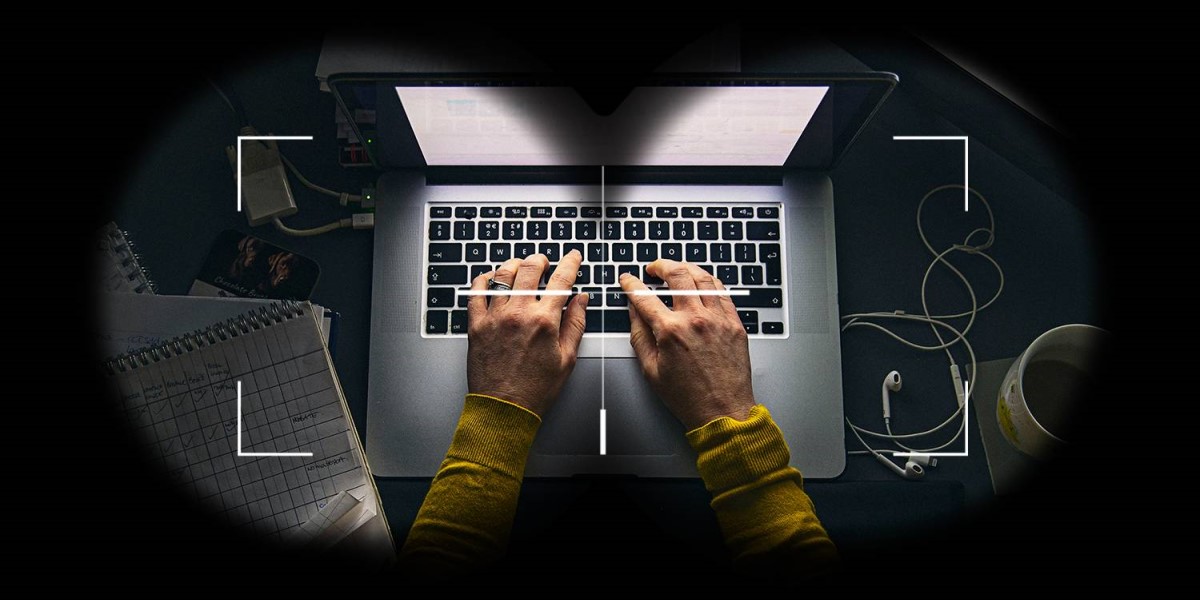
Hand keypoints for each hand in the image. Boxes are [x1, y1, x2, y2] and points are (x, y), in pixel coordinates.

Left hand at [466, 250, 587, 415]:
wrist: (504, 409)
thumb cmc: (535, 389)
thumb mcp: (567, 358)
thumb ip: (576, 324)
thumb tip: (581, 300)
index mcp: (544, 321)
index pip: (561, 280)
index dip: (570, 263)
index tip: (573, 257)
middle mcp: (518, 314)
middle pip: (529, 268)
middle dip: (540, 259)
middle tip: (544, 261)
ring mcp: (494, 317)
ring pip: (502, 274)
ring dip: (514, 264)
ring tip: (519, 266)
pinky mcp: (476, 325)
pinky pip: (475, 292)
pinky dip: (483, 280)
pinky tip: (490, 279)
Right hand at [619, 260, 754, 429]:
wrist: (722, 412)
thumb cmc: (687, 397)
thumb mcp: (651, 369)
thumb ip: (639, 334)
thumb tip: (634, 311)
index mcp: (671, 332)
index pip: (645, 297)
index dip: (632, 284)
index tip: (628, 280)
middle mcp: (696, 320)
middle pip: (677, 275)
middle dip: (661, 265)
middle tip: (654, 268)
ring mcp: (719, 319)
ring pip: (703, 277)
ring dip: (687, 268)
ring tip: (677, 269)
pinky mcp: (735, 324)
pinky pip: (723, 292)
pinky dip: (709, 282)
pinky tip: (702, 283)